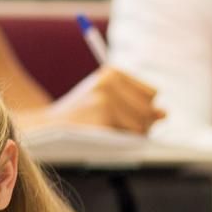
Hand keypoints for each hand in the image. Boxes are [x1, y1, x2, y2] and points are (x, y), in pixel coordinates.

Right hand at [49, 65, 163, 133]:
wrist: (47, 125)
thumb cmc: (80, 113)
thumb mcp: (106, 98)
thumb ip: (136, 103)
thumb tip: (164, 114)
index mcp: (111, 72)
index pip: (152, 93)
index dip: (142, 108)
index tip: (124, 113)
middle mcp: (109, 82)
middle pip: (150, 108)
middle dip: (141, 122)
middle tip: (117, 126)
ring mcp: (106, 99)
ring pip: (143, 123)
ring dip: (133, 133)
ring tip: (110, 131)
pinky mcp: (104, 116)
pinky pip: (131, 134)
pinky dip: (122, 139)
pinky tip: (104, 135)